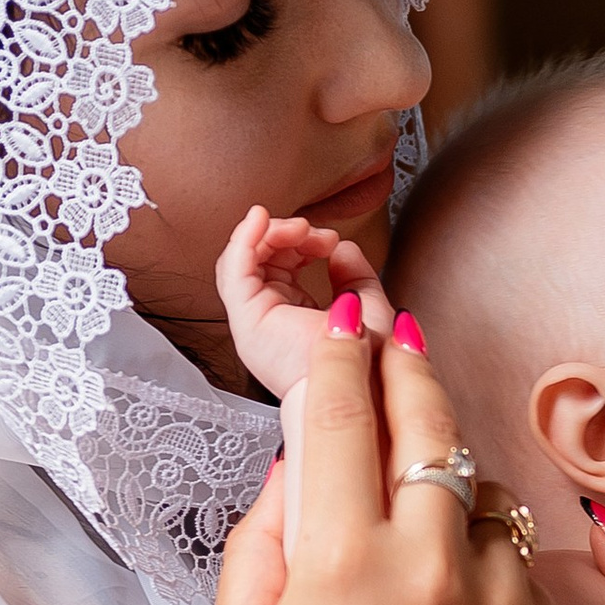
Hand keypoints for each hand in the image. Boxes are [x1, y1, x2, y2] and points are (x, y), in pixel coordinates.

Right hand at [211, 304, 553, 604]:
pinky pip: (516, 560)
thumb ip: (267, 528)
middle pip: (427, 424)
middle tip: (396, 332)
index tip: (344, 320)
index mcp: (337, 561)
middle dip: (407, 366)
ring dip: (447, 473)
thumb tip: (302, 453)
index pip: (342, 416)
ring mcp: (497, 604)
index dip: (341, 354)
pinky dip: (484, 552)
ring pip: (480, 491)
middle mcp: (426, 568)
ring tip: (415, 481)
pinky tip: (451, 579)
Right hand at [214, 202, 392, 398]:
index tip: (328, 238)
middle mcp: (268, 319)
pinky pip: (234, 270)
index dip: (299, 242)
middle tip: (313, 231)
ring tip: (299, 228)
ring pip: (242, 260)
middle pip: (257, 258)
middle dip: (285, 234)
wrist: (365, 387)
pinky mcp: (247, 320)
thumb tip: (340, 247)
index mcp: (291, 316)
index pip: (277, 264)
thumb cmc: (371, 363)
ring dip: (269, 233)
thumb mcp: (367, 303)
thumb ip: (355, 274)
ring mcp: (254, 320)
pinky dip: (244, 238)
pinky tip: (260, 218)